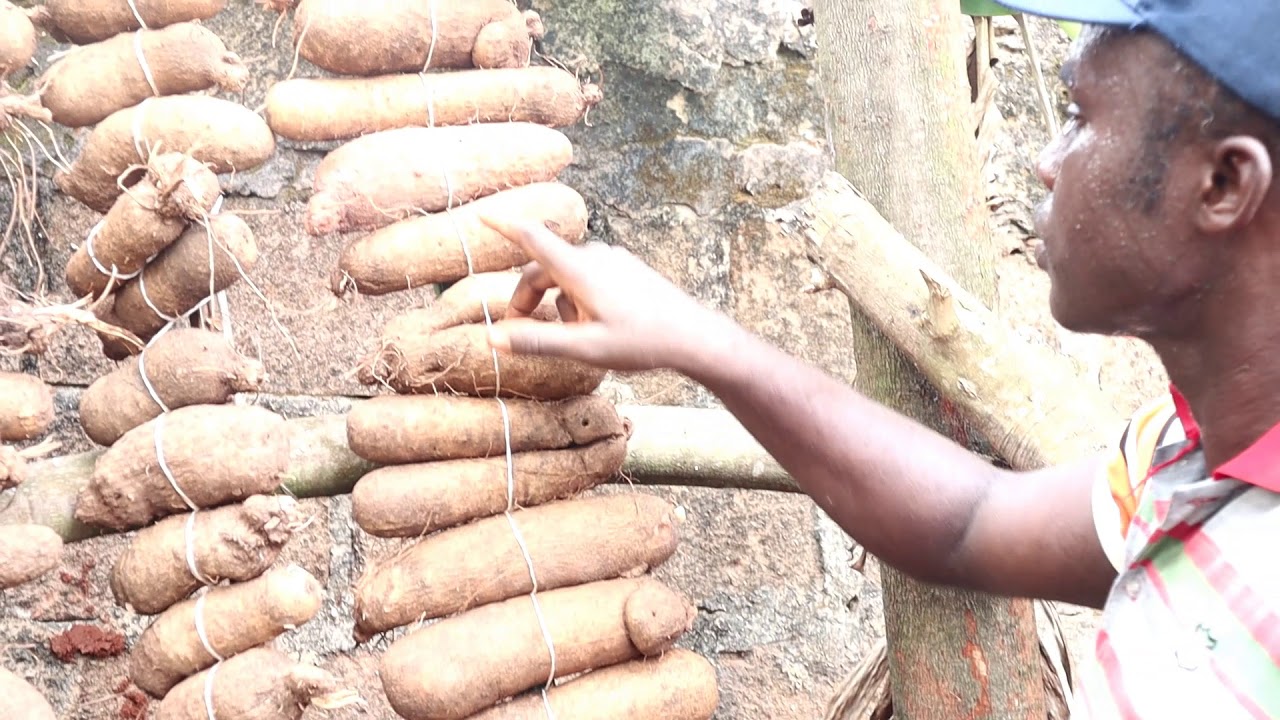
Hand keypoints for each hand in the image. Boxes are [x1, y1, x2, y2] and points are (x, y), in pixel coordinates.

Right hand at [477, 212, 734, 373]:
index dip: (504, 226)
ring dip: (558, 302)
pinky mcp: (627, 269)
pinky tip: (597, 327)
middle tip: (518, 329)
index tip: (482, 214)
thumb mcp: (584, 348)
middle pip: (545, 267)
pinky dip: (578, 297)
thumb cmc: (641, 342)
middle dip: (526, 295)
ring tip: (574, 337)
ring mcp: (613, 260)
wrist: (694, 337)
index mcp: (580, 270)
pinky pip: (590, 277)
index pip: (532, 238)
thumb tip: (492, 338)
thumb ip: (537, 341)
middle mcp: (595, 257)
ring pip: (568, 275)